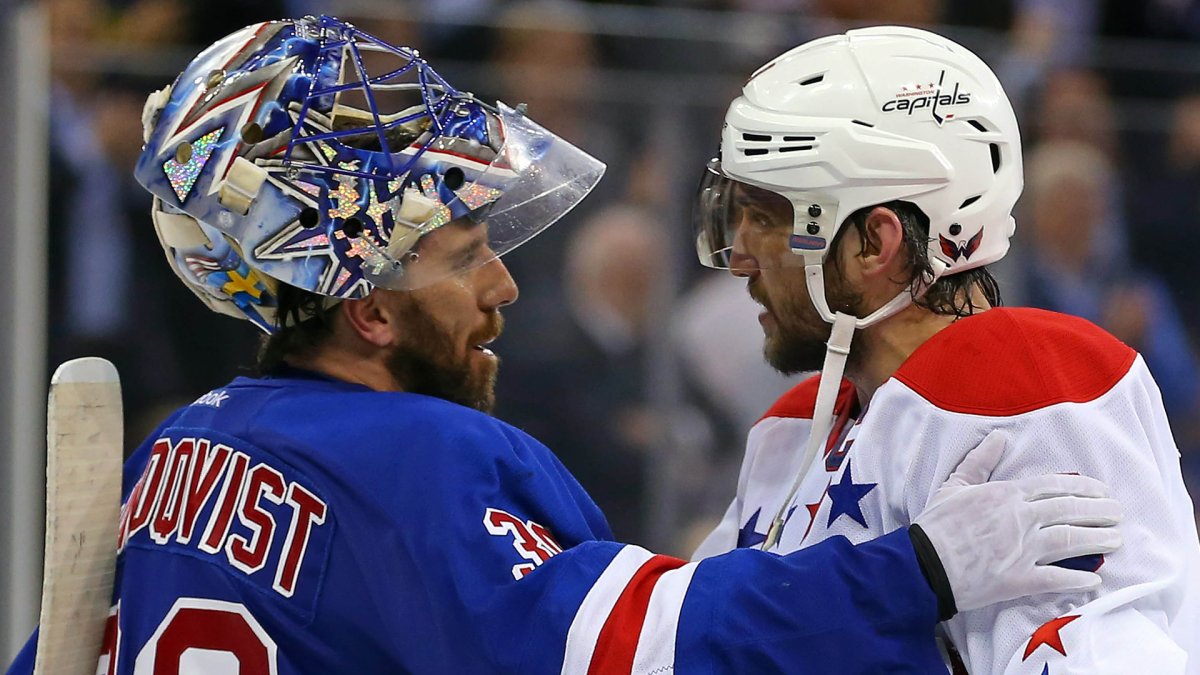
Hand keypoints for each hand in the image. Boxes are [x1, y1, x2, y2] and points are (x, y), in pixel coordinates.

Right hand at [911, 431, 1122, 615]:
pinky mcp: (1018, 579)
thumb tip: (998, 436)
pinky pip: (1055, 578)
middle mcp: (1021, 518)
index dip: (1083, 487)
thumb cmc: (936, 524)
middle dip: (1099, 511)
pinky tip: (1094, 580)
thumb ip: (979, 461)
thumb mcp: (954, 486)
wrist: (923, 563)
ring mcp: (1022, 549)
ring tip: (1116, 539)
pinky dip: (1077, 580)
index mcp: (1006, 494)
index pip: (1055, 486)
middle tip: (1118, 513)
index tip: (1102, 491)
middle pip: (1070, 510)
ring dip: (1097, 539)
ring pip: (1070, 540)